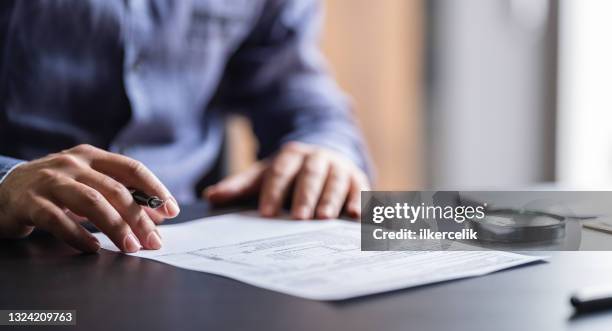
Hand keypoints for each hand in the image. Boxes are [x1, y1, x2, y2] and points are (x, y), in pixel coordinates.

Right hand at [0, 144, 179, 252]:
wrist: (2, 189)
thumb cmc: (55, 190)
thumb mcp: (87, 184)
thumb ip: (118, 195)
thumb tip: (156, 216)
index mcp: (92, 157)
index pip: (132, 168)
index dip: (155, 189)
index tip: (172, 210)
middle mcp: (72, 164)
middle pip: (116, 189)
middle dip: (139, 217)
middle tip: (154, 241)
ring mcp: (50, 181)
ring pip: (92, 202)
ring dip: (115, 227)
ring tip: (130, 247)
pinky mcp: (29, 202)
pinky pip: (58, 220)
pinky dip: (78, 236)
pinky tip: (93, 249)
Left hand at [205, 142, 369, 218]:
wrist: (323, 158)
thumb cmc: (288, 174)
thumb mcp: (264, 175)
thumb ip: (240, 186)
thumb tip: (211, 196)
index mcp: (291, 155)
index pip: (280, 172)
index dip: (273, 191)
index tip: (266, 213)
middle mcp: (317, 158)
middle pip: (310, 175)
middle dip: (305, 196)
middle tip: (299, 218)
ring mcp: (339, 167)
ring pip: (335, 180)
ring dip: (331, 199)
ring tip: (325, 218)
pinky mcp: (357, 178)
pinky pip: (359, 188)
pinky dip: (358, 200)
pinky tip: (355, 215)